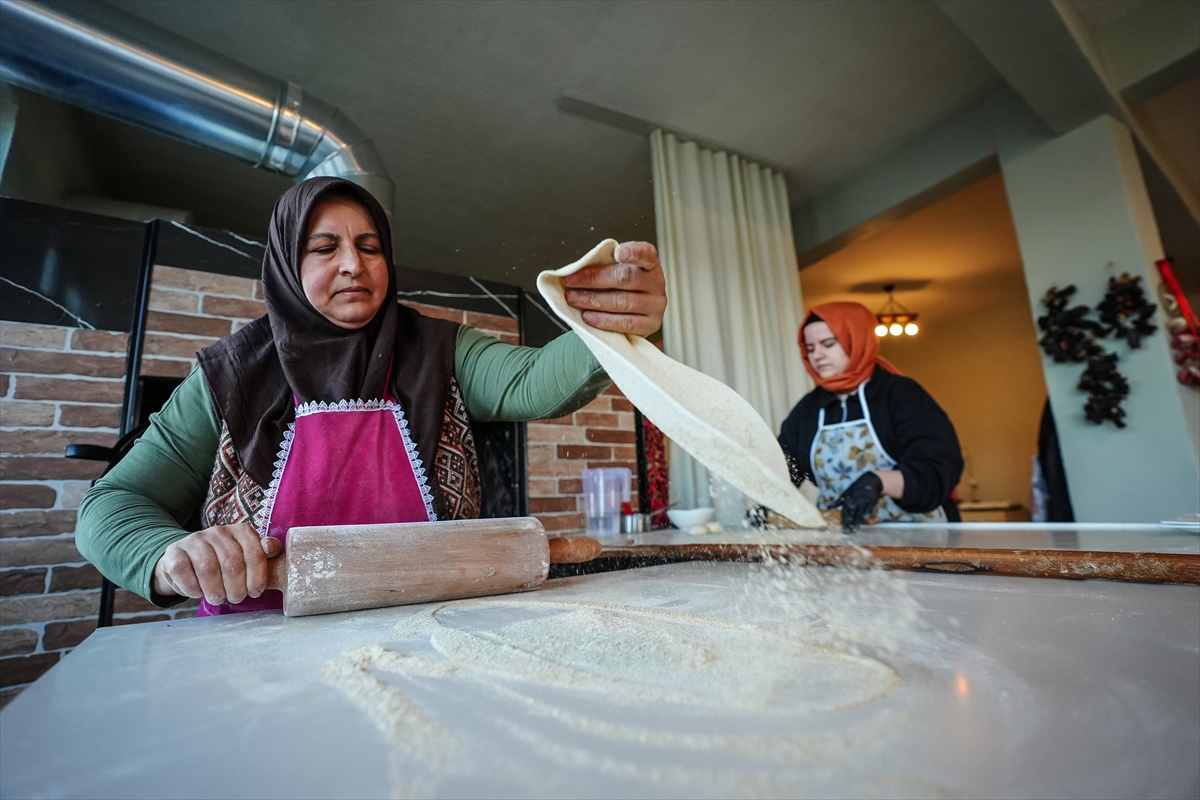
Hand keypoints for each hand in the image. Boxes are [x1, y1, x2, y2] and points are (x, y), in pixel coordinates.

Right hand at [152, 523, 281, 604]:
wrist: (188, 562)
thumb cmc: (224, 562)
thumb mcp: (247, 557)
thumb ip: (263, 552)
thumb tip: (271, 548)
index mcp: (241, 531)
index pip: (255, 553)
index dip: (257, 577)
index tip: (255, 592)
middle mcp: (218, 531)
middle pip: (232, 563)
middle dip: (236, 588)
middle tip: (235, 598)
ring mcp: (195, 540)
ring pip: (207, 567)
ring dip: (215, 591)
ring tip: (218, 597)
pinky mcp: (174, 551)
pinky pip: (183, 571)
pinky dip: (192, 588)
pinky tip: (198, 592)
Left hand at [563, 241, 666, 336]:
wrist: (638, 313)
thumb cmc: (625, 288)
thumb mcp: (618, 270)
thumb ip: (605, 266)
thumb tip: (576, 270)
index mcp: (650, 263)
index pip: (646, 254)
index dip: (633, 252)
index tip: (618, 253)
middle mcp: (656, 283)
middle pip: (625, 278)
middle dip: (593, 279)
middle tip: (571, 281)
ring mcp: (656, 305)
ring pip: (622, 302)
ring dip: (593, 300)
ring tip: (574, 299)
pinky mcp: (650, 324)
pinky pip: (625, 323)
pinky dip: (603, 320)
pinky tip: (588, 316)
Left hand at [833, 471, 883, 531]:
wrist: (868, 482)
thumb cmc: (855, 489)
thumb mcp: (845, 494)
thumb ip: (837, 502)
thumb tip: (828, 507)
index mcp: (848, 501)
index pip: (845, 513)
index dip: (844, 521)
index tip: (842, 529)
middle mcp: (855, 502)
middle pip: (852, 515)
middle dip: (850, 524)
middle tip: (848, 532)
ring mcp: (864, 502)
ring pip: (860, 514)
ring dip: (857, 523)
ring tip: (855, 530)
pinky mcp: (871, 502)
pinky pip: (869, 510)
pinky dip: (867, 516)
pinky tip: (865, 521)